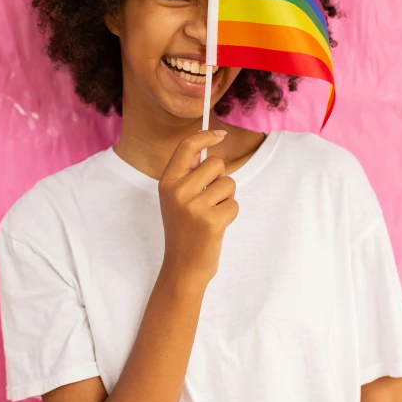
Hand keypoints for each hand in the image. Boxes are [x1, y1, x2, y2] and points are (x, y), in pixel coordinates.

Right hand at [158, 129, 238, 287]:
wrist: (182, 267)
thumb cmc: (184, 230)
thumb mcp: (177, 198)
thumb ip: (188, 174)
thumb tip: (206, 144)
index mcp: (167, 182)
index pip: (187, 147)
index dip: (206, 136)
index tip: (220, 134)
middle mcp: (178, 191)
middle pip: (216, 163)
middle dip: (221, 178)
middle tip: (210, 199)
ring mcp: (194, 206)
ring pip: (228, 183)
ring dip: (227, 198)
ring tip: (212, 214)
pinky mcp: (211, 221)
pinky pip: (234, 204)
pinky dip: (231, 214)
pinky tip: (217, 227)